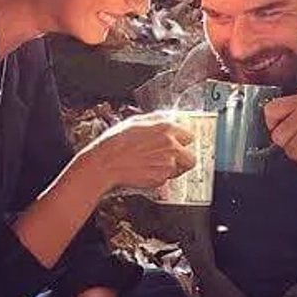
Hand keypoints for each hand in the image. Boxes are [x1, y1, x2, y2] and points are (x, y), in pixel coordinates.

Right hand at [80, 112, 196, 191]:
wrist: (104, 164)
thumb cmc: (115, 142)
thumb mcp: (135, 121)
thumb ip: (157, 119)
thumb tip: (169, 117)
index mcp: (166, 128)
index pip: (189, 135)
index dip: (182, 140)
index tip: (178, 142)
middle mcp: (171, 146)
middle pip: (191, 157)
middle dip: (183, 159)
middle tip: (171, 158)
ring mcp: (167, 165)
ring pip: (179, 169)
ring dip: (170, 168)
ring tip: (153, 164)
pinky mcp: (160, 180)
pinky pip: (165, 179)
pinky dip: (157, 176)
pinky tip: (144, 170)